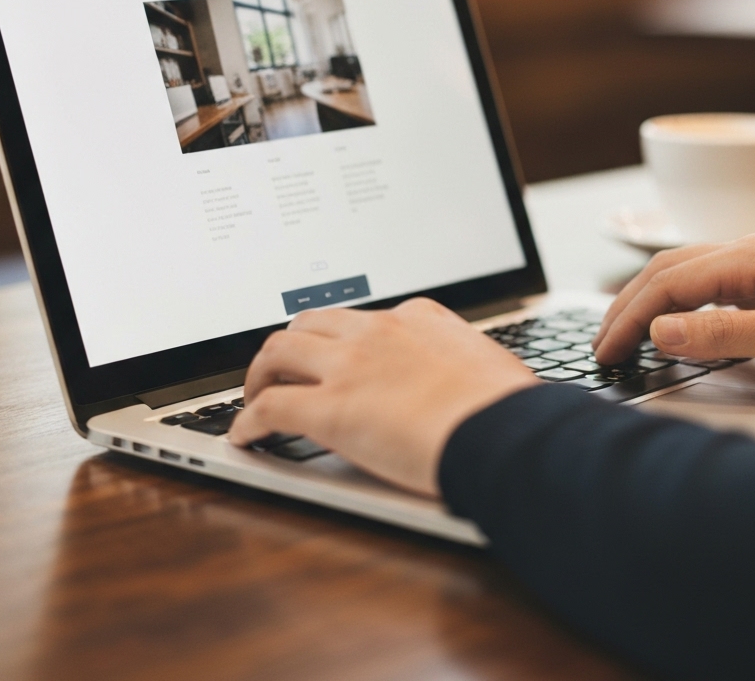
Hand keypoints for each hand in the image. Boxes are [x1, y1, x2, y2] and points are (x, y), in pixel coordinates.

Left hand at [228, 298, 537, 495]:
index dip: (339, 338)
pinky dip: (247, 422)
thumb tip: (471, 383)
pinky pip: (269, 409)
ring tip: (256, 396)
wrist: (505, 431)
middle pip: (310, 323)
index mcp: (418, 317)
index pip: (362, 317)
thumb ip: (463, 363)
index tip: (335, 354)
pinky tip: (245, 437)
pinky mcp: (330, 410)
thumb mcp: (487, 365)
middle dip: (290, 346)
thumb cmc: (509, 408)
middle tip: (283, 371)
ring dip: (261, 374)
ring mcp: (350, 367)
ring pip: (278, 352)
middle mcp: (378, 331)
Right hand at [593, 234, 754, 378]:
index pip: (667, 283)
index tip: (605, 351)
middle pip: (667, 270)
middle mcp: (747, 251)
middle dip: (626, 305)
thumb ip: (722, 333)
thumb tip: (660, 329)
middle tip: (601, 344)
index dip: (628, 317)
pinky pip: (709, 285)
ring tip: (623, 329)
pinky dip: (678, 301)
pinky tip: (674, 319)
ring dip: (649, 299)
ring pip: (685, 273)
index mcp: (746, 256)